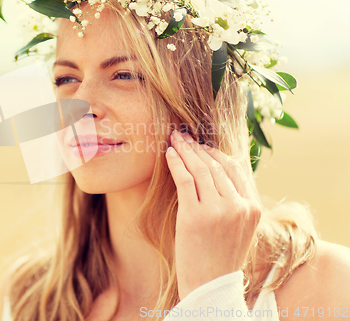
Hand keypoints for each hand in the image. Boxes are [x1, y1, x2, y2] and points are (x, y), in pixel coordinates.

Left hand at [165, 130, 261, 299]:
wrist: (210, 287)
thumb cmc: (220, 257)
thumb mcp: (238, 227)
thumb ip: (234, 201)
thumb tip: (216, 172)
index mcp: (253, 207)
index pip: (235, 168)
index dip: (215, 152)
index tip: (201, 145)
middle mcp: (239, 206)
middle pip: (216, 165)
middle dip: (197, 147)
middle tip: (184, 136)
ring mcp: (218, 211)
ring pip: (200, 169)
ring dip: (185, 150)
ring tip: (174, 140)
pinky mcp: (194, 216)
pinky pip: (185, 179)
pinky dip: (176, 163)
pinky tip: (169, 154)